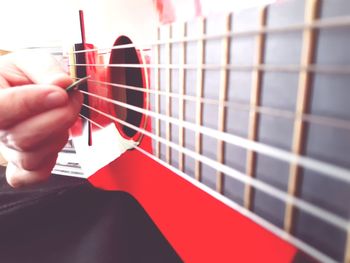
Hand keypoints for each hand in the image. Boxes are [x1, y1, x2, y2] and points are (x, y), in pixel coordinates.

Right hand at [0, 51, 81, 186]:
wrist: (20, 91)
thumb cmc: (21, 77)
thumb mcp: (30, 61)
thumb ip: (45, 68)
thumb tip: (61, 84)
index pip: (0, 109)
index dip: (31, 103)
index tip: (59, 93)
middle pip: (21, 138)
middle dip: (58, 117)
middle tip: (71, 98)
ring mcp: (6, 151)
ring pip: (32, 158)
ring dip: (58, 134)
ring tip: (63, 114)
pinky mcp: (21, 167)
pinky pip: (35, 175)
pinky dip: (52, 159)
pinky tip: (54, 138)